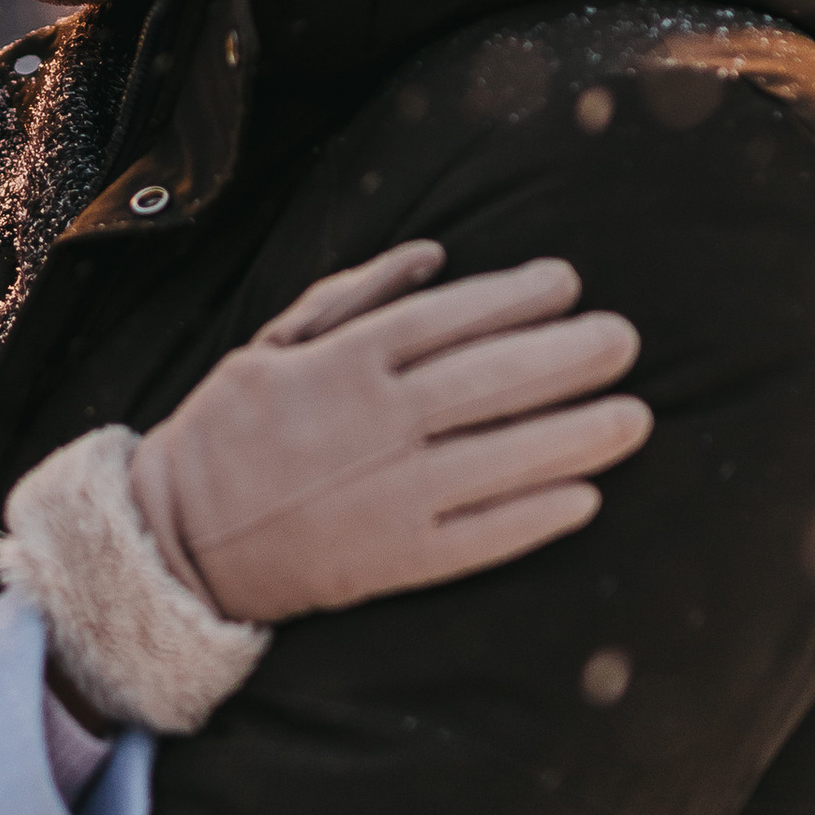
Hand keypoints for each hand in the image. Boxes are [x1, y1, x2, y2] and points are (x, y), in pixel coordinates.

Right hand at [130, 241, 650, 623]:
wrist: (180, 539)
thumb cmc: (233, 429)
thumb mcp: (274, 342)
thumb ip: (354, 294)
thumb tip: (435, 255)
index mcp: (343, 362)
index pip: (449, 319)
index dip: (515, 297)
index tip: (569, 282)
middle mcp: (374, 424)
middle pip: (489, 382)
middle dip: (566, 357)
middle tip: (625, 341)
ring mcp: (387, 495)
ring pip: (499, 459)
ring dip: (575, 437)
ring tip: (634, 417)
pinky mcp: (393, 559)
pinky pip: (478, 537)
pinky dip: (532, 517)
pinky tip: (585, 498)